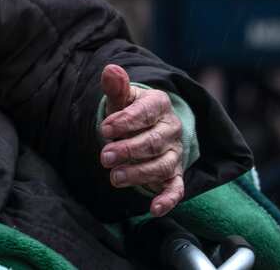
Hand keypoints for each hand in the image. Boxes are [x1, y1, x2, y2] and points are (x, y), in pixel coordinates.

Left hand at [98, 64, 184, 216]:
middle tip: (104, 157)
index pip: (145, 112)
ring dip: (138, 174)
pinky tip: (154, 209)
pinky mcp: (175, 175)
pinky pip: (176, 189)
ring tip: (114, 178)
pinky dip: (167, 200)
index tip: (105, 129)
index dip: (126, 121)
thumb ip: (116, 86)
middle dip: (128, 150)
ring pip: (161, 166)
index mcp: (159, 104)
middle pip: (152, 142)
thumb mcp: (122, 98)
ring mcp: (174, 153)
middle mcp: (171, 129)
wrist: (144, 127)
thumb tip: (110, 69)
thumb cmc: (129, 111)